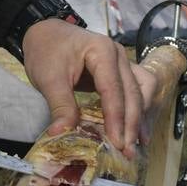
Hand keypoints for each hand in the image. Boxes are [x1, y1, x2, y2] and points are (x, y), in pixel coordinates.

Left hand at [21, 20, 155, 157]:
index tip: (117, 143)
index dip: (116, 118)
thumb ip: (60, 105)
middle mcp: (118, 55)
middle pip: (133, 92)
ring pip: (142, 91)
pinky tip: (137, 132)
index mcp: (101, 51)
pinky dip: (138, 111)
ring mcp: (122, 62)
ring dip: (140, 117)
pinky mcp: (120, 72)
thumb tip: (61, 134)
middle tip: (127, 152)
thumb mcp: (48, 78)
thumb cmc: (46, 50)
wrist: (44, 33)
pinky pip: (137, 91)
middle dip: (131, 123)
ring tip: (137, 144)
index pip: (114, 89)